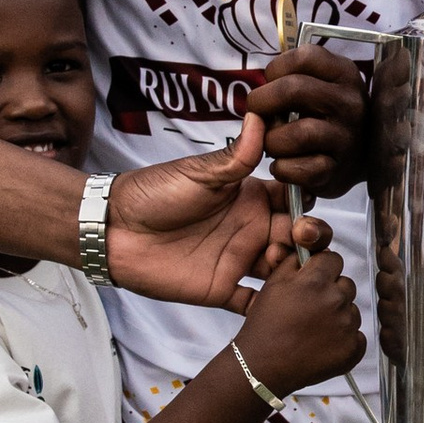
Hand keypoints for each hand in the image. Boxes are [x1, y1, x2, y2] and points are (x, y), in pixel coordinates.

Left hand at [109, 114, 294, 307]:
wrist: (114, 228)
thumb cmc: (153, 193)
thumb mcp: (198, 173)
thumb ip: (236, 156)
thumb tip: (262, 116)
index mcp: (249, 197)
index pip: (293, 199)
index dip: (306, 201)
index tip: (305, 202)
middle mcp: (250, 228)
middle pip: (296, 236)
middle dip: (309, 237)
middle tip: (299, 237)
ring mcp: (238, 259)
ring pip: (283, 269)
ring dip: (293, 269)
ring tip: (280, 262)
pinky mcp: (221, 288)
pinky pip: (253, 302)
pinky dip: (268, 307)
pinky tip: (277, 301)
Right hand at [235, 236, 365, 394]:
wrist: (263, 366)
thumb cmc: (265, 326)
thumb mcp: (273, 284)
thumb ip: (294, 262)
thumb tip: (308, 251)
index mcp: (316, 281)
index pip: (334, 259)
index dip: (323, 269)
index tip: (314, 280)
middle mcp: (335, 300)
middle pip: (346, 284)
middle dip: (332, 292)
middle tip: (311, 308)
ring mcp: (347, 326)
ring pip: (352, 310)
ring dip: (339, 315)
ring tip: (315, 329)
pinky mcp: (352, 349)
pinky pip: (357, 336)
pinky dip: (345, 339)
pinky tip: (324, 344)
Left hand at [248, 43, 368, 198]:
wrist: (358, 159)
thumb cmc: (326, 116)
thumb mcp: (322, 85)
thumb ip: (293, 78)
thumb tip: (258, 93)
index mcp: (344, 74)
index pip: (304, 57)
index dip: (275, 69)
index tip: (270, 83)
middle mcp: (350, 103)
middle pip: (293, 90)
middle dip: (262, 102)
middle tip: (257, 113)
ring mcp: (347, 138)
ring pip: (296, 133)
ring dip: (271, 140)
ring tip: (271, 143)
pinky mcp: (337, 171)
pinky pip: (297, 168)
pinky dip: (281, 168)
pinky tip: (282, 165)